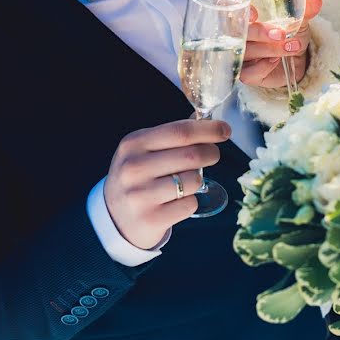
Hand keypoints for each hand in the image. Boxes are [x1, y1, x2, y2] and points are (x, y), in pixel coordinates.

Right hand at [103, 119, 230, 248]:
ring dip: (199, 180)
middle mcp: (134, 168)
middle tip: (213, 155)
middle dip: (211, 153)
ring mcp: (141, 195)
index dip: (208, 129)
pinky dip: (191, 201)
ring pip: (193, 181)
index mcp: (133, 144)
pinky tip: (177, 202)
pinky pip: (189, 204)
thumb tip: (207, 120)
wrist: (114, 218)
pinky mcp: (151, 218)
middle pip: (191, 155)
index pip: (180, 131)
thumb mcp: (143, 151)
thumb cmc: (138, 177)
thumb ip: (172, 135)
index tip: (225, 130)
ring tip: (187, 182)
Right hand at [240, 0, 322, 88]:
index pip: (227, 6)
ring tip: (291, 47)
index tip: (255, 13)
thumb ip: (304, 9)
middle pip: (237, 31)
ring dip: (270, 49)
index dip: (235, 7)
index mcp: (244, 15)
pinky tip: (275, 61)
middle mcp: (236, 34)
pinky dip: (264, 66)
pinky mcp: (245, 73)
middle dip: (260, 32)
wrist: (295, 60)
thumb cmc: (289, 34)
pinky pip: (248, 72)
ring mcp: (239, 54)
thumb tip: (317, 0)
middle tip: (282, 34)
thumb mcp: (298, 20)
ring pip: (246, 51)